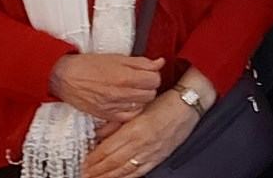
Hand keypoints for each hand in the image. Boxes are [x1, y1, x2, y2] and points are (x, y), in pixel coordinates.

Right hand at [48, 54, 163, 122]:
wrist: (65, 77)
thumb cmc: (89, 65)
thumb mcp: (118, 58)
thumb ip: (141, 62)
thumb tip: (160, 63)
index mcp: (124, 76)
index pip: (154, 80)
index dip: (153, 75)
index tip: (148, 74)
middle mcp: (120, 93)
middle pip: (150, 94)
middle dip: (148, 87)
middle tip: (141, 82)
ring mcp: (113, 106)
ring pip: (142, 106)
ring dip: (141, 98)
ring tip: (133, 91)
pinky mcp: (106, 115)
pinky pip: (128, 117)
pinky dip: (131, 110)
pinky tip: (127, 102)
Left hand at [81, 89, 199, 177]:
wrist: (188, 104)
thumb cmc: (166, 102)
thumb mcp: (137, 108)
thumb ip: (117, 122)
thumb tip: (99, 132)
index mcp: (135, 130)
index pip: (108, 149)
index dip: (93, 159)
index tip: (83, 163)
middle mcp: (142, 143)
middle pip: (114, 162)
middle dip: (97, 171)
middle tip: (85, 174)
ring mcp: (151, 152)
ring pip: (126, 170)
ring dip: (109, 177)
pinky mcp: (160, 157)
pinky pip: (141, 171)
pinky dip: (128, 177)